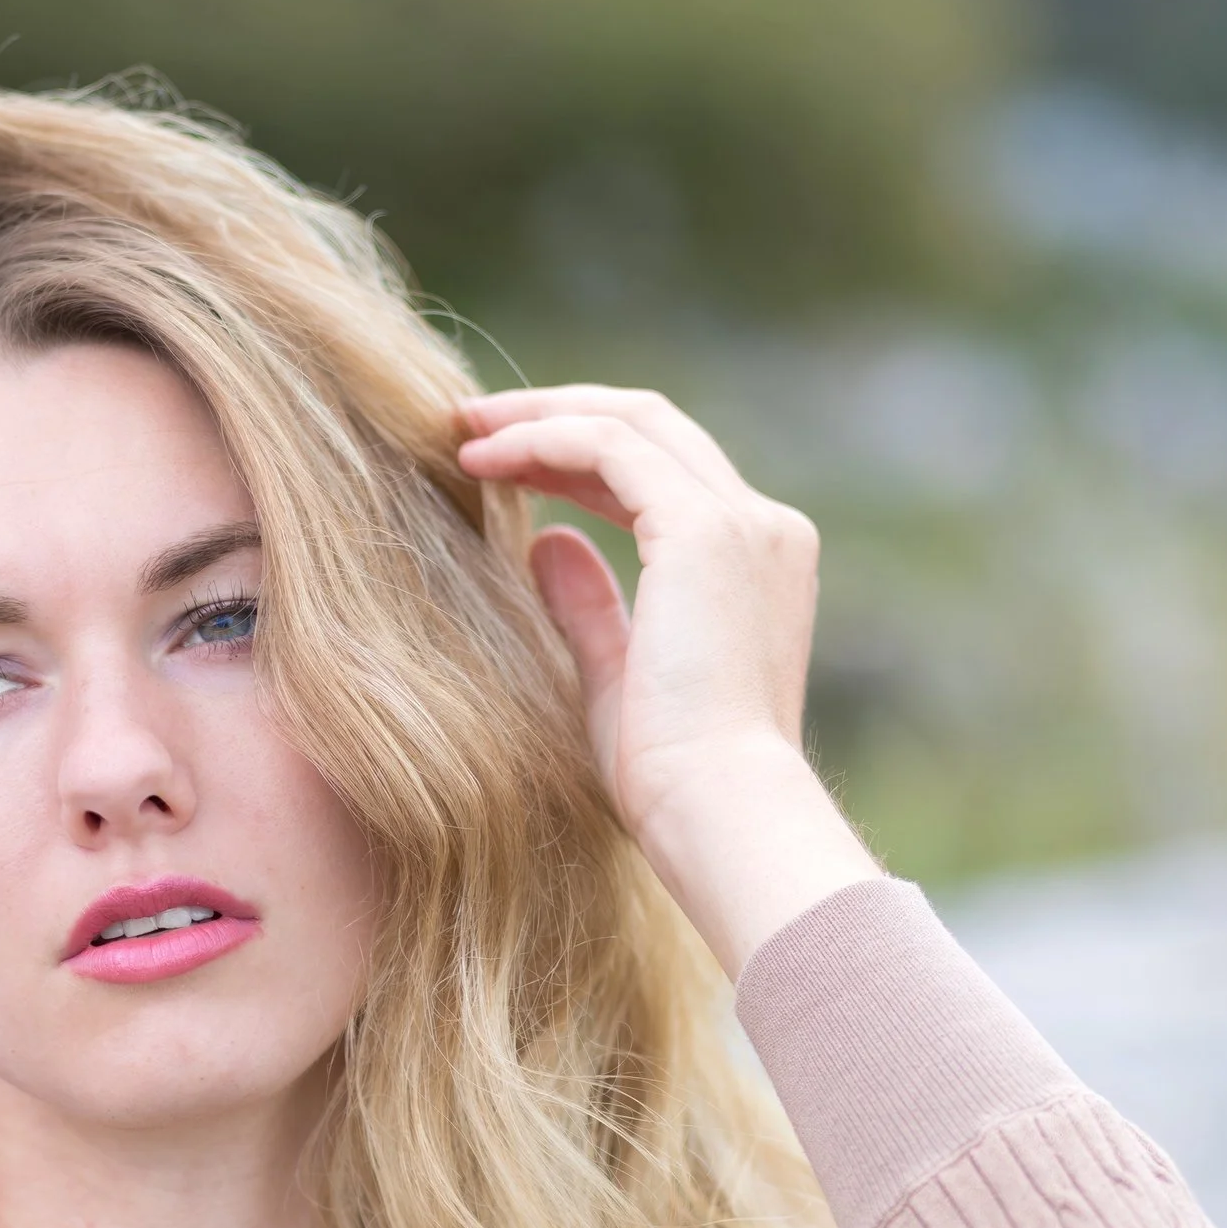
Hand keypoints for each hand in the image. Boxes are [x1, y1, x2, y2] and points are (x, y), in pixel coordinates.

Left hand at [456, 384, 881, 979]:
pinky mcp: (704, 530)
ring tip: (463, 429)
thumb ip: (588, 606)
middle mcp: (763, 528)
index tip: (504, 462)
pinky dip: (542, 439)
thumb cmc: (669, 779)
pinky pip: (610, 447)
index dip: (579, 456)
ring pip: (631, 422)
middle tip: (472, 422)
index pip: (664, 474)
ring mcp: (743, 522)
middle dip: (557, 415)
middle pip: (652, 428)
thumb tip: (545, 542)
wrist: (718, 812)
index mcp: (757, 563)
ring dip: (540, 418)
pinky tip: (482, 459)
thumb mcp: (615, 678)